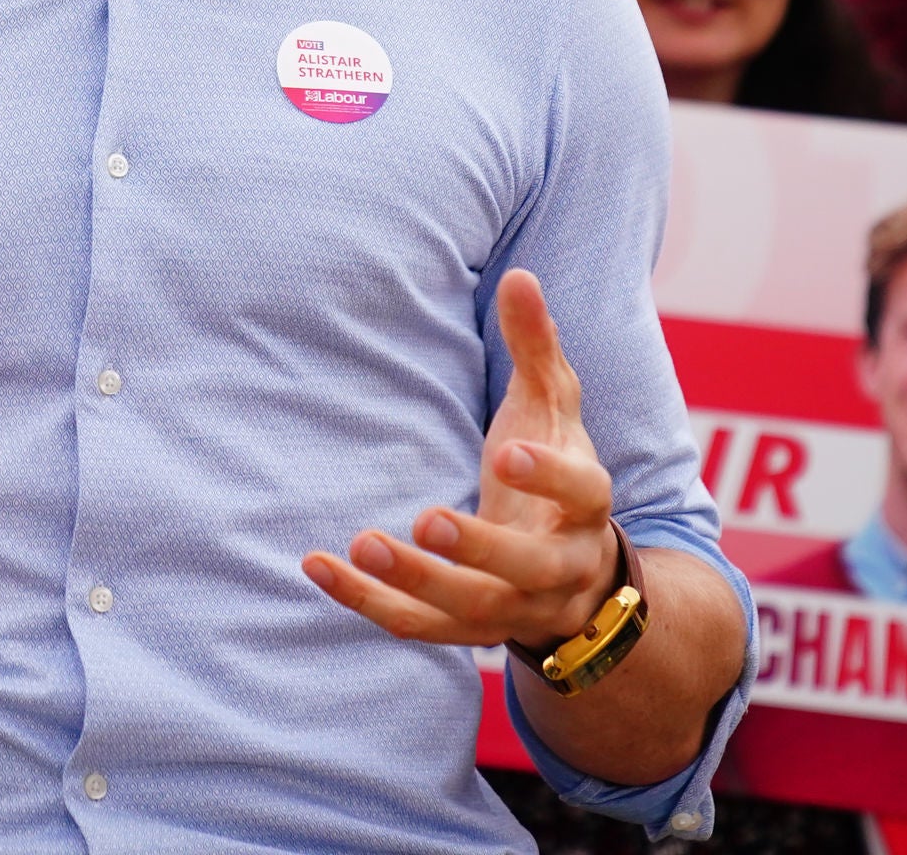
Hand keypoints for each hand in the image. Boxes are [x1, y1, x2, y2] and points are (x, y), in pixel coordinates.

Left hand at [305, 268, 621, 651]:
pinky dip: (369, 601)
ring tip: (362, 543)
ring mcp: (519, 607)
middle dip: (478, 548)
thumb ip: (536, 345)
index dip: (549, 476)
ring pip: (473, 610)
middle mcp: (561, 565)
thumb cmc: (558, 468)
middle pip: (527, 568)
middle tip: (426, 517)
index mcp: (588, 505)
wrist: (579, 571)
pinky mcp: (474, 631)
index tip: (506, 452)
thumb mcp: (554, 406)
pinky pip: (420, 627)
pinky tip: (318, 566)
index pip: (582, 492)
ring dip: (417, 583)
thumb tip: (521, 275)